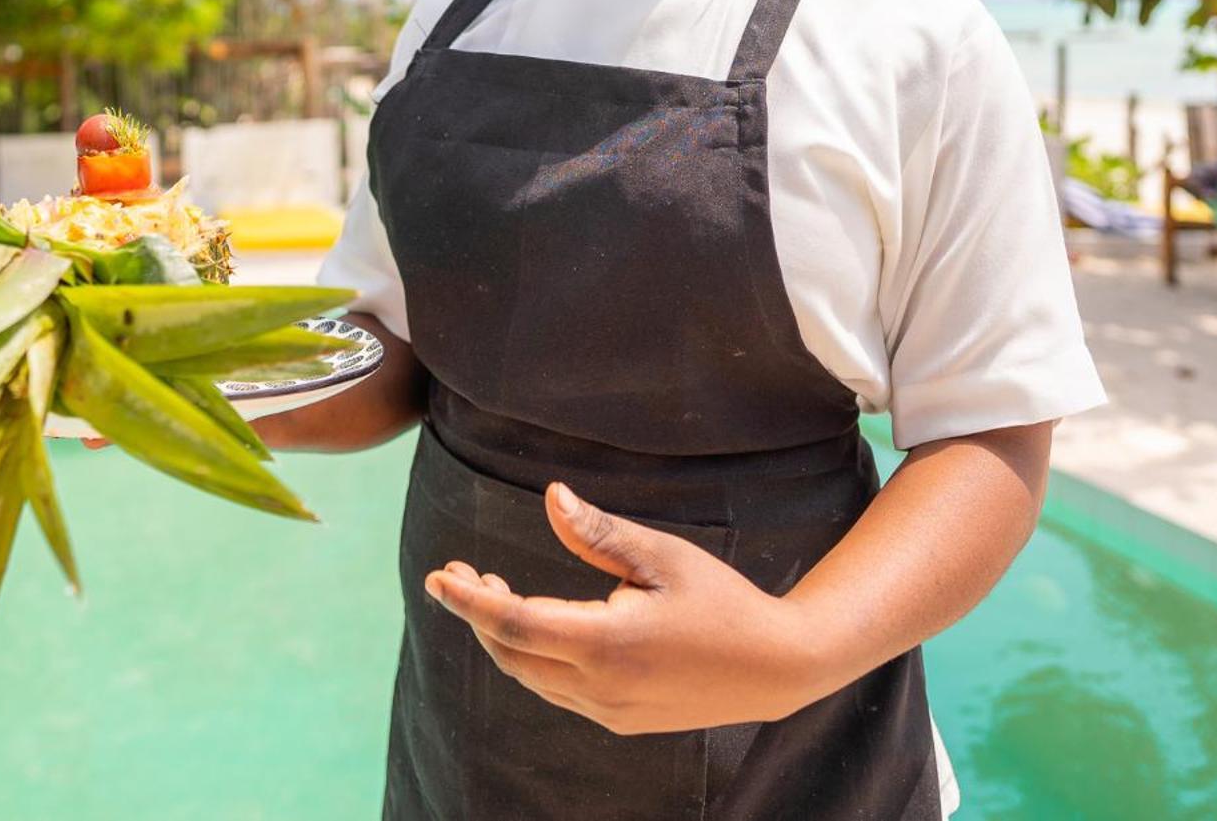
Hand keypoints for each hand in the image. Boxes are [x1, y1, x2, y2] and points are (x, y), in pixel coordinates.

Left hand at [424, 483, 827, 733]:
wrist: (778, 667)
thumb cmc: (723, 601)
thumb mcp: (662, 556)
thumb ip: (599, 533)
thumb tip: (551, 497)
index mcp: (606, 644)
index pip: (514, 624)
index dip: (468, 601)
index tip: (438, 577)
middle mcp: (600, 687)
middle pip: (513, 654)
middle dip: (479, 614)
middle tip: (464, 574)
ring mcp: (610, 710)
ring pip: (532, 677)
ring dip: (505, 636)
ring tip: (495, 590)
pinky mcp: (622, 719)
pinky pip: (558, 692)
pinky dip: (533, 658)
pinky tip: (538, 625)